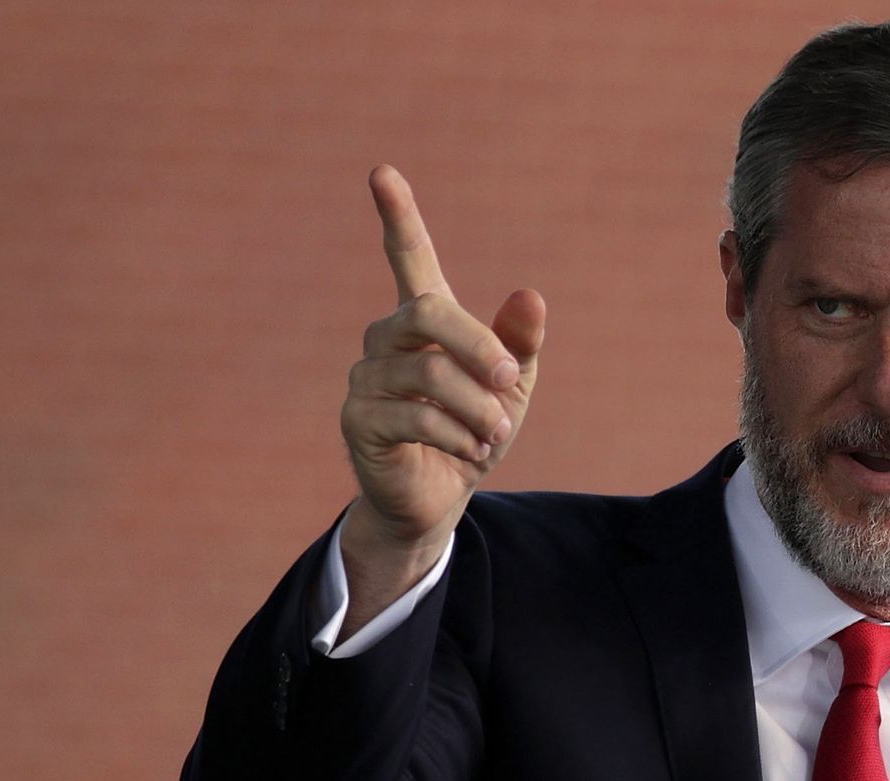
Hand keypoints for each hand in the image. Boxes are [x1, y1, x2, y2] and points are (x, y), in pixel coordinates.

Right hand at [337, 165, 545, 607]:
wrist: (440, 499)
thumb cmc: (474, 432)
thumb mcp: (511, 388)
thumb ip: (519, 342)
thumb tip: (531, 292)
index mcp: (424, 321)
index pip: (409, 257)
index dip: (397, 215)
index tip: (381, 172)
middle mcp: (386, 339)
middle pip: (428, 315)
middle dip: (479, 347)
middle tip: (510, 381)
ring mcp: (366, 378)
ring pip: (430, 374)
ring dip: (478, 409)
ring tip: (495, 435)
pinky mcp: (358, 420)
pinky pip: (416, 417)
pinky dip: (458, 436)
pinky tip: (469, 453)